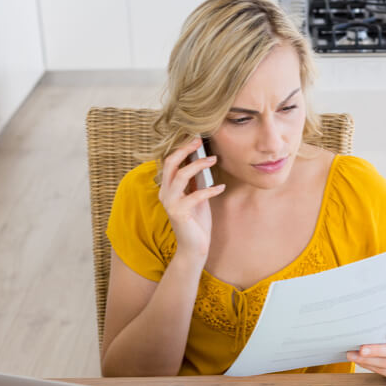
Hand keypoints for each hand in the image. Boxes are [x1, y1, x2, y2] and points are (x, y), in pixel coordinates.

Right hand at [159, 137, 225, 259]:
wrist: (194, 248)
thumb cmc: (196, 222)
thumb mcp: (196, 197)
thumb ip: (195, 182)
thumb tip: (202, 160)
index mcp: (167, 188)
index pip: (170, 162)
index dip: (181, 148)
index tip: (195, 138)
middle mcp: (164, 194)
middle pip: (170, 163)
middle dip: (185, 149)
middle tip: (200, 141)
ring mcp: (170, 203)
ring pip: (181, 175)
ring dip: (199, 165)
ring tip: (214, 159)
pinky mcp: (179, 212)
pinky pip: (196, 194)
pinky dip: (210, 190)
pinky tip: (221, 187)